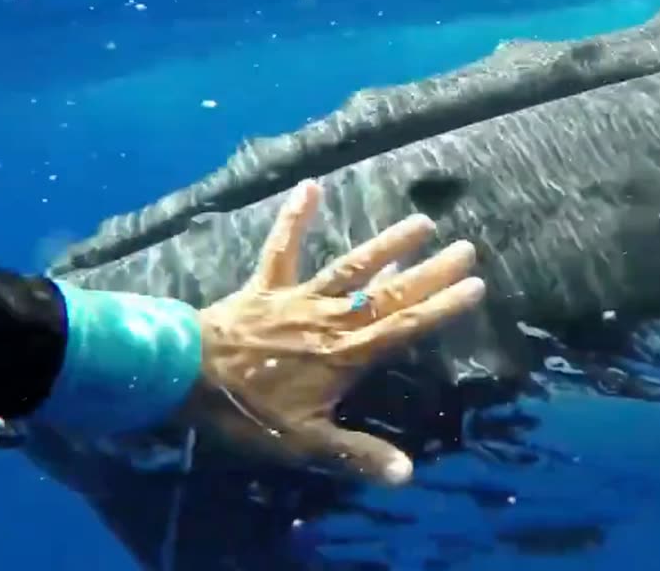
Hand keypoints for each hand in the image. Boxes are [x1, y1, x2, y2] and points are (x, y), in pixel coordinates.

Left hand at [183, 179, 484, 484]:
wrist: (183, 376)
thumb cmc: (246, 411)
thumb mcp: (304, 443)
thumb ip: (357, 455)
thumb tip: (408, 475)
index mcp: (345, 355)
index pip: (404, 327)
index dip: (441, 307)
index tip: (476, 286)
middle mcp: (331, 319)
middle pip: (389, 292)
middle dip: (430, 272)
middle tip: (467, 248)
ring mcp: (299, 297)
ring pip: (351, 267)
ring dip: (386, 244)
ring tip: (421, 221)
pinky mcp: (266, 286)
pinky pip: (282, 247)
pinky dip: (296, 217)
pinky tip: (311, 185)